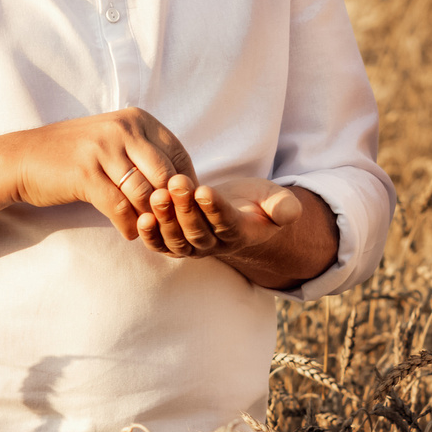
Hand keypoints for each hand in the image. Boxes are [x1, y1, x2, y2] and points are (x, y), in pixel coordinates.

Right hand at [9, 109, 198, 242]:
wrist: (23, 158)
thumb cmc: (74, 154)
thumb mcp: (113, 139)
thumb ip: (145, 152)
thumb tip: (181, 184)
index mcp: (136, 119)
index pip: (177, 154)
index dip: (184, 185)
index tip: (180, 206)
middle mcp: (123, 129)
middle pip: (165, 175)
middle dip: (169, 204)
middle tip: (168, 224)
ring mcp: (103, 149)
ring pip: (144, 193)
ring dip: (148, 218)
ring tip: (147, 230)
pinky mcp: (85, 174)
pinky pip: (119, 206)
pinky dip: (128, 224)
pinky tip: (128, 232)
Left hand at [136, 177, 308, 261]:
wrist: (240, 216)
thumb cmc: (259, 204)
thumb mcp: (276, 200)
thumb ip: (284, 206)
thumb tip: (290, 212)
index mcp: (240, 233)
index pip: (226, 223)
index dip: (214, 208)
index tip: (204, 190)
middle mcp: (215, 245)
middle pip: (197, 231)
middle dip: (185, 208)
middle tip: (175, 184)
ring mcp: (193, 247)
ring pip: (177, 239)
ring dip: (165, 219)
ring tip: (158, 195)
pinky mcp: (176, 243)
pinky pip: (161, 245)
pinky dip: (150, 235)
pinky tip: (142, 217)